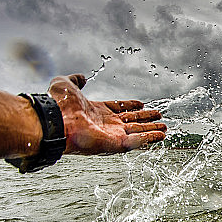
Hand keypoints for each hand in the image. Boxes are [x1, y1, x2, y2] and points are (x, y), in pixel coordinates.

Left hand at [48, 74, 165, 153]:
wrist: (56, 120)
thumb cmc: (59, 104)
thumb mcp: (66, 84)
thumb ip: (75, 80)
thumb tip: (81, 77)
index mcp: (96, 111)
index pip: (118, 108)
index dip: (130, 106)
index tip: (141, 104)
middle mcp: (105, 124)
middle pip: (131, 121)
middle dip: (146, 119)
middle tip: (159, 117)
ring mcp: (111, 134)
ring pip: (137, 131)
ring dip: (151, 129)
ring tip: (165, 127)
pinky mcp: (115, 144)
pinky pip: (136, 142)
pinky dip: (149, 139)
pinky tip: (160, 136)